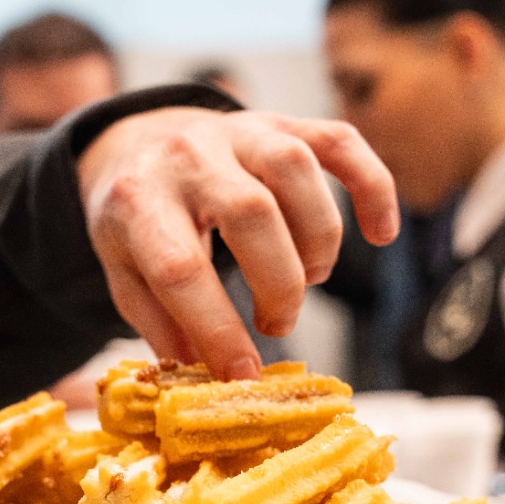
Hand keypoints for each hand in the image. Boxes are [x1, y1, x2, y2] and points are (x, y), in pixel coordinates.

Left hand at [78, 108, 398, 378]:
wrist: (136, 143)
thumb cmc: (137, 223)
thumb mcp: (123, 274)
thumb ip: (161, 326)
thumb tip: (206, 380)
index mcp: (137, 201)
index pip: (179, 268)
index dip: (217, 329)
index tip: (243, 374)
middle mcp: (187, 156)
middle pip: (251, 213)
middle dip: (278, 284)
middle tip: (277, 323)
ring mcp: (239, 132)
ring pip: (297, 169)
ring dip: (317, 240)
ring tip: (309, 279)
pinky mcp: (282, 123)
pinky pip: (340, 143)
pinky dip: (373, 187)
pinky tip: (381, 233)